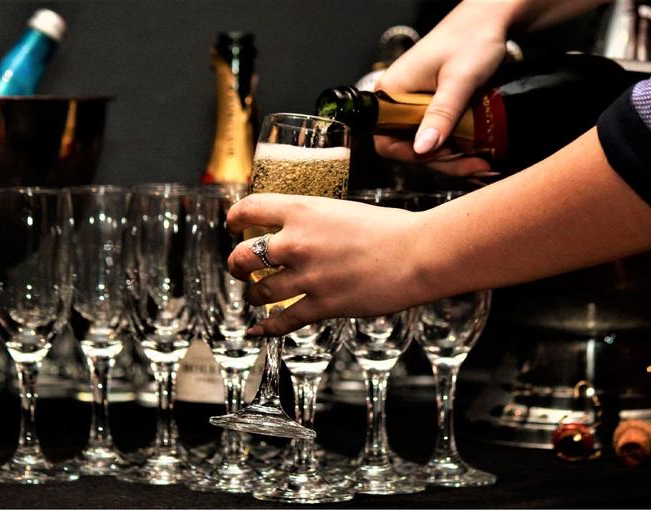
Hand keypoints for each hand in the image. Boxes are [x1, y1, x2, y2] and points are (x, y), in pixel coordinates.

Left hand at [225, 193, 425, 336]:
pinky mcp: (322, 305)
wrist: (417, 253)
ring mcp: (307, 276)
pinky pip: (283, 321)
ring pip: (259, 292)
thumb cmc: (393, 228)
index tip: (233, 225)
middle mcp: (297, 242)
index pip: (250, 209)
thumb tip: (306, 229)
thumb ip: (318, 220)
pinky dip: (266, 329)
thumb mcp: (345, 210)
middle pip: (243, 256)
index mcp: (303, 210)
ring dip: (252, 295)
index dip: (234, 218)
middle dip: (236, 265)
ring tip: (255, 295)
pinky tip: (257, 331)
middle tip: (240, 268)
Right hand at [373, 0, 510, 174]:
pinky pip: (440, 133)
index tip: (440, 156)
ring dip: (454, 158)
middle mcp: (400, 100)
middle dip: (443, 161)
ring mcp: (417, 104)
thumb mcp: (459, 80)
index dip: (411, 154)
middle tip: (473, 166)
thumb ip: (441, 114)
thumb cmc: (472, 38)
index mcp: (393, 91)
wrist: (491, 20)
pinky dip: (459, 147)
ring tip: (482, 164)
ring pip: (429, 143)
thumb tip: (422, 149)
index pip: (385, 139)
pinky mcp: (434, 106)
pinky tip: (478, 154)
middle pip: (410, 146)